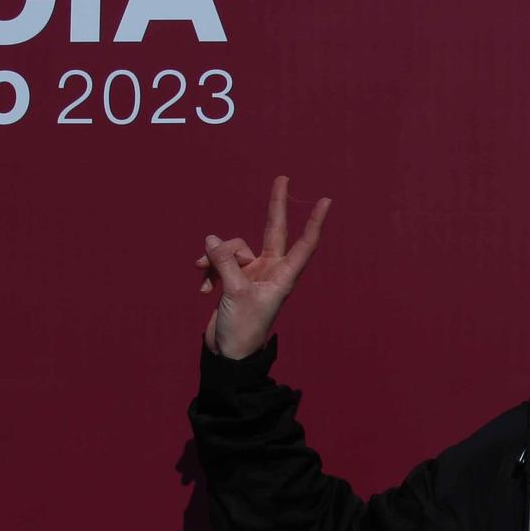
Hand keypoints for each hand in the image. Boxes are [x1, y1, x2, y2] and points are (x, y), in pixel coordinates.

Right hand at [196, 175, 331, 358]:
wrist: (228, 354)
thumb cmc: (241, 330)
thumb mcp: (234, 294)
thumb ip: (225, 263)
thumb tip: (212, 239)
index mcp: (283, 276)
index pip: (304, 244)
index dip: (314, 222)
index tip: (325, 201)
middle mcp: (271, 271)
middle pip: (273, 231)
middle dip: (275, 205)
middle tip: (283, 177)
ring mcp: (252, 273)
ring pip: (234, 247)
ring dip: (216, 257)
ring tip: (206, 277)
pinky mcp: (234, 279)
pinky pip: (219, 260)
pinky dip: (209, 270)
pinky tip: (204, 290)